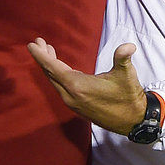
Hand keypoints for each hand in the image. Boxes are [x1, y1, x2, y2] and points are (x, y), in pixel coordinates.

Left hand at [28, 38, 146, 135]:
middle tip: (38, 43)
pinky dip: (56, 76)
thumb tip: (128, 46)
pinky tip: (60, 70)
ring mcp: (73, 103)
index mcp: (78, 86)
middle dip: (43, 58)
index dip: (41, 56)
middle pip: (50, 74)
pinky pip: (60, 88)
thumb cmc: (128, 97)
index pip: (53, 68)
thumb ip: (123, 58)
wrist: (133, 120)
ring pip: (55, 82)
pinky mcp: (77, 106)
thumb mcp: (126, 75)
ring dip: (50, 66)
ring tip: (48, 51)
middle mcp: (71, 96)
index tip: (31, 45)